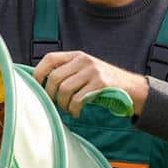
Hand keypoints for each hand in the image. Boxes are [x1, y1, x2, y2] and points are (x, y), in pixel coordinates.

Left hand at [32, 51, 149, 116]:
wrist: (131, 87)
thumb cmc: (102, 82)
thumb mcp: (84, 70)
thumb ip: (66, 72)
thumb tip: (39, 84)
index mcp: (76, 56)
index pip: (50, 58)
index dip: (38, 73)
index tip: (36, 87)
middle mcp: (83, 60)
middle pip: (54, 78)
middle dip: (51, 95)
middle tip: (55, 104)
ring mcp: (92, 71)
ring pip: (64, 90)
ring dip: (63, 104)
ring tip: (68, 109)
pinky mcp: (100, 84)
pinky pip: (78, 99)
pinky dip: (74, 109)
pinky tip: (77, 112)